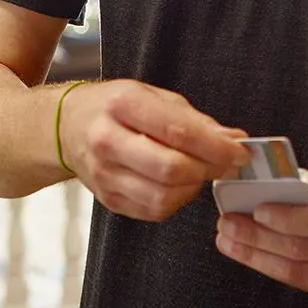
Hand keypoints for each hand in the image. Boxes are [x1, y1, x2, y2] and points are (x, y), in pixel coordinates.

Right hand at [59, 79, 248, 221]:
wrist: (65, 127)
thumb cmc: (114, 107)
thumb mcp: (153, 96)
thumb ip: (195, 120)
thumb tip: (234, 140)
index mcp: (122, 105)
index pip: (178, 132)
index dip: (216, 147)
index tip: (241, 152)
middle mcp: (107, 140)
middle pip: (170, 169)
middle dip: (208, 169)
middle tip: (226, 164)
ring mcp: (104, 175)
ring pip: (164, 197)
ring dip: (193, 188)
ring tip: (198, 171)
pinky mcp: (107, 199)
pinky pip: (154, 211)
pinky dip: (176, 200)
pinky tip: (177, 183)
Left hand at [214, 169, 307, 296]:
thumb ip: (307, 184)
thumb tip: (263, 188)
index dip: (287, 218)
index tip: (256, 209)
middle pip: (304, 250)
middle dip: (258, 238)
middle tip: (228, 224)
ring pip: (298, 272)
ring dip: (257, 257)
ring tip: (228, 241)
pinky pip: (300, 281)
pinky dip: (270, 267)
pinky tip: (249, 254)